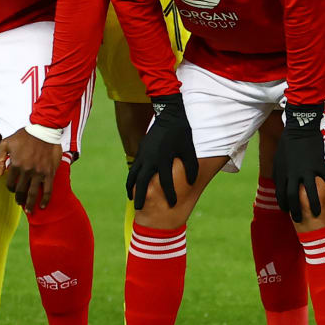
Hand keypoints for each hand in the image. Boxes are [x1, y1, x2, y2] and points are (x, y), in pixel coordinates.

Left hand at [0, 126, 63, 208]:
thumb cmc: (24, 135)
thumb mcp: (6, 143)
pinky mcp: (49, 172)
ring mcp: (39, 172)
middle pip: (20, 191)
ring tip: (29, 210)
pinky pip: (47, 190)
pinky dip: (45, 200)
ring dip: (29, 204)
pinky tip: (42, 206)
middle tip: (20, 202)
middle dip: (19, 199)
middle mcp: (27, 170)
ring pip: (32, 193)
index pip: (10, 183)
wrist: (44, 130)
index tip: (13, 189)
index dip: (10, 188)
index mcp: (15, 164)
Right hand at [130, 93, 198, 208]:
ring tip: (133, 201)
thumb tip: (192, 183)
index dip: (170, 194)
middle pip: (142, 182)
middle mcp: (151, 158)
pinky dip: (132, 179)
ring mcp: (143, 155)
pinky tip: (133, 186)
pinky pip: (134, 168)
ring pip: (134, 175)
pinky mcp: (140, 151)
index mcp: (164, 158)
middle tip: (141, 210)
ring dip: (132, 189)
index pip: (166, 181)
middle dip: (141, 196)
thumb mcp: (189, 149)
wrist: (169, 114)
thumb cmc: (182, 133)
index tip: (172, 204)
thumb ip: (191, 167)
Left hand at [273, 103, 324, 218]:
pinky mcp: (319, 164)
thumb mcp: (278, 159)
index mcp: (283, 174)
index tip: (288, 211)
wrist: (299, 128)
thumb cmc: (287, 144)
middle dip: (296, 210)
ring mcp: (307, 170)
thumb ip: (279, 174)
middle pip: (294, 198)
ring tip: (317, 213)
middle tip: (300, 219)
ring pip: (310, 192)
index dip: (284, 205)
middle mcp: (293, 174)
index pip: (281, 195)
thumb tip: (279, 186)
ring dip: (313, 204)